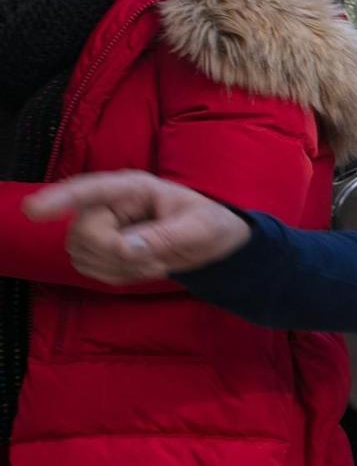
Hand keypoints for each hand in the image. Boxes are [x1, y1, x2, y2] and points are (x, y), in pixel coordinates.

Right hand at [22, 171, 249, 283]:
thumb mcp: (200, 229)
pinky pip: (91, 270)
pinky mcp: (98, 247)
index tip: (34, 209)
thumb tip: (127, 247)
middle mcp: (109, 203)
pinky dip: (119, 277)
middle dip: (117, 255)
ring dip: (121, 269)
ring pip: (82, 255)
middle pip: (82, 233)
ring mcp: (99, 224)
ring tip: (155, 261)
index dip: (60, 199)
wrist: (213, 239)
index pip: (90, 190)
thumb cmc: (210, 222)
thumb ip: (165, 236)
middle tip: (158, 259)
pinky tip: (144, 267)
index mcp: (132, 188)